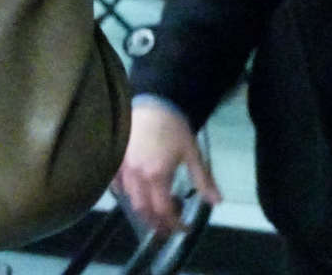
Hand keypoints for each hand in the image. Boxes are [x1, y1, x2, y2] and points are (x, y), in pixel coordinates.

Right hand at [115, 103, 220, 236]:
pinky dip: (125, 194)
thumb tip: (216, 202)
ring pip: (129, 199)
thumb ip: (203, 179)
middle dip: (156, 222)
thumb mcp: (193, 153)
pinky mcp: (115, 160)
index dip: (173, 223)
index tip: (183, 229)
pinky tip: (135, 195)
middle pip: (144, 209)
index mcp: (157, 175)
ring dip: (143, 210)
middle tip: (167, 228)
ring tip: (154, 214)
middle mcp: (137, 175)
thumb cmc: (174, 128)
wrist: (152, 103)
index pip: (163, 209)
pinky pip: (116, 184)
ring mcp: (123, 168)